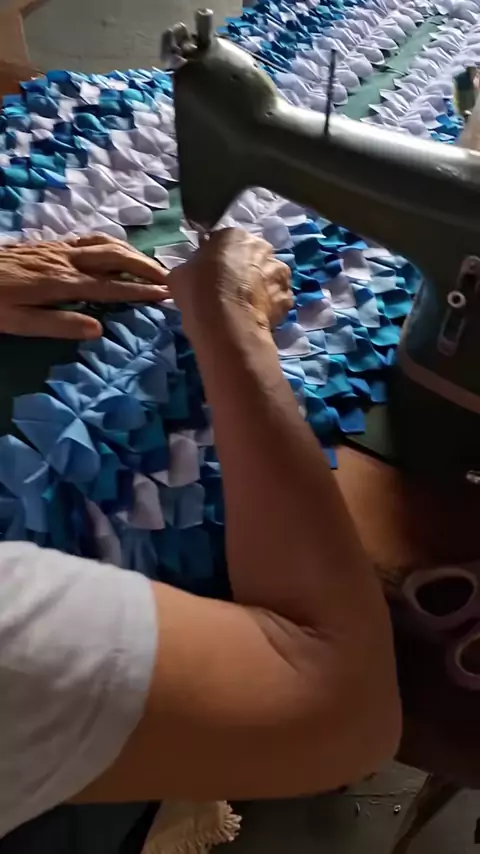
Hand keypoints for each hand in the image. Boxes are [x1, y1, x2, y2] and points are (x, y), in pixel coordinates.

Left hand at [0, 234, 168, 338]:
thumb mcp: (19, 322)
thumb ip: (59, 325)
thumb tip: (99, 330)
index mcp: (61, 283)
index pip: (111, 287)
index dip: (141, 291)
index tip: (167, 295)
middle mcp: (65, 260)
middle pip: (115, 257)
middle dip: (145, 266)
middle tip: (170, 279)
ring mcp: (57, 248)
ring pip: (104, 243)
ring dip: (132, 252)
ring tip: (151, 265)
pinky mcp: (50, 244)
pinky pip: (89, 239)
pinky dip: (111, 244)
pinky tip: (116, 251)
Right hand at [168, 228, 292, 329]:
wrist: (225, 323)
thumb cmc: (198, 291)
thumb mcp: (180, 274)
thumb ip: (191, 267)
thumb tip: (193, 272)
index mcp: (234, 235)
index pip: (225, 243)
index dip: (218, 260)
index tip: (212, 275)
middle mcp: (262, 247)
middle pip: (252, 257)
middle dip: (244, 270)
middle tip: (230, 291)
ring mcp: (279, 271)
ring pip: (269, 276)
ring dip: (261, 287)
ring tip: (246, 306)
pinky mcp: (287, 296)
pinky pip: (277, 299)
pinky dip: (269, 306)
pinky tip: (256, 317)